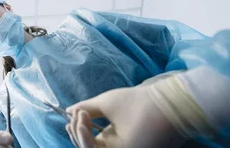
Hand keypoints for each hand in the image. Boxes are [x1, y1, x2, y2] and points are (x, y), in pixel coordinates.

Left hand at [65, 85, 184, 147]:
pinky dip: (99, 136)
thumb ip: (86, 108)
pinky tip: (90, 123)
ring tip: (77, 120)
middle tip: (73, 116)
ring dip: (87, 136)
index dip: (80, 131)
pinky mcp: (135, 147)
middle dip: (80, 134)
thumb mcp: (109, 103)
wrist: (176, 103)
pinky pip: (112, 146)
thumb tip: (69, 111)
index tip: (79, 113)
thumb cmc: (142, 103)